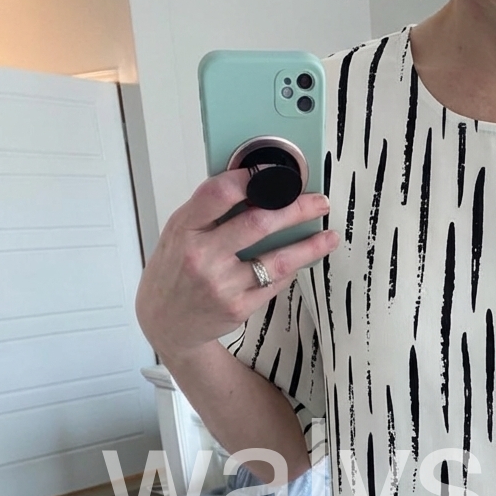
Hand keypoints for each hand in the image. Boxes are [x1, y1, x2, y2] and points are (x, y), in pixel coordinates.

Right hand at [135, 169, 338, 359]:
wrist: (166, 322)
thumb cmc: (176, 270)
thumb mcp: (179, 233)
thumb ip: (209, 212)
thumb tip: (256, 186)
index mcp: (185, 229)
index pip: (219, 193)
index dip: (252, 178)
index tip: (279, 173)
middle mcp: (202, 256)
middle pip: (259, 224)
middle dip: (296, 209)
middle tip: (319, 202)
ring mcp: (221, 285)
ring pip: (277, 260)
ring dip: (309, 247)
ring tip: (329, 237)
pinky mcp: (237, 308)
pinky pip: (274, 284)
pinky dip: (289, 270)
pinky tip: (300, 261)